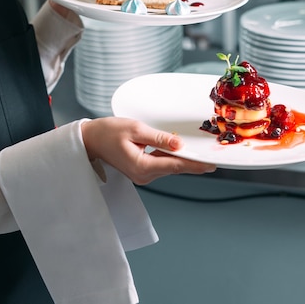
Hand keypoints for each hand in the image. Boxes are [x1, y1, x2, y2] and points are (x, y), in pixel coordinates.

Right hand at [81, 117, 216, 184]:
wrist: (90, 140)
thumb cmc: (108, 132)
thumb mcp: (135, 129)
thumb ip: (159, 138)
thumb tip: (178, 144)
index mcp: (142, 166)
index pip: (175, 166)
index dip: (195, 164)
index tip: (211, 165)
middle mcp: (144, 175)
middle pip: (174, 168)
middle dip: (193, 162)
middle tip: (213, 159)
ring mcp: (143, 175)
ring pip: (169, 167)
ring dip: (183, 160)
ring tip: (201, 154)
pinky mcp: (142, 171)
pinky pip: (162, 164)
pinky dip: (172, 158)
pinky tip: (182, 153)